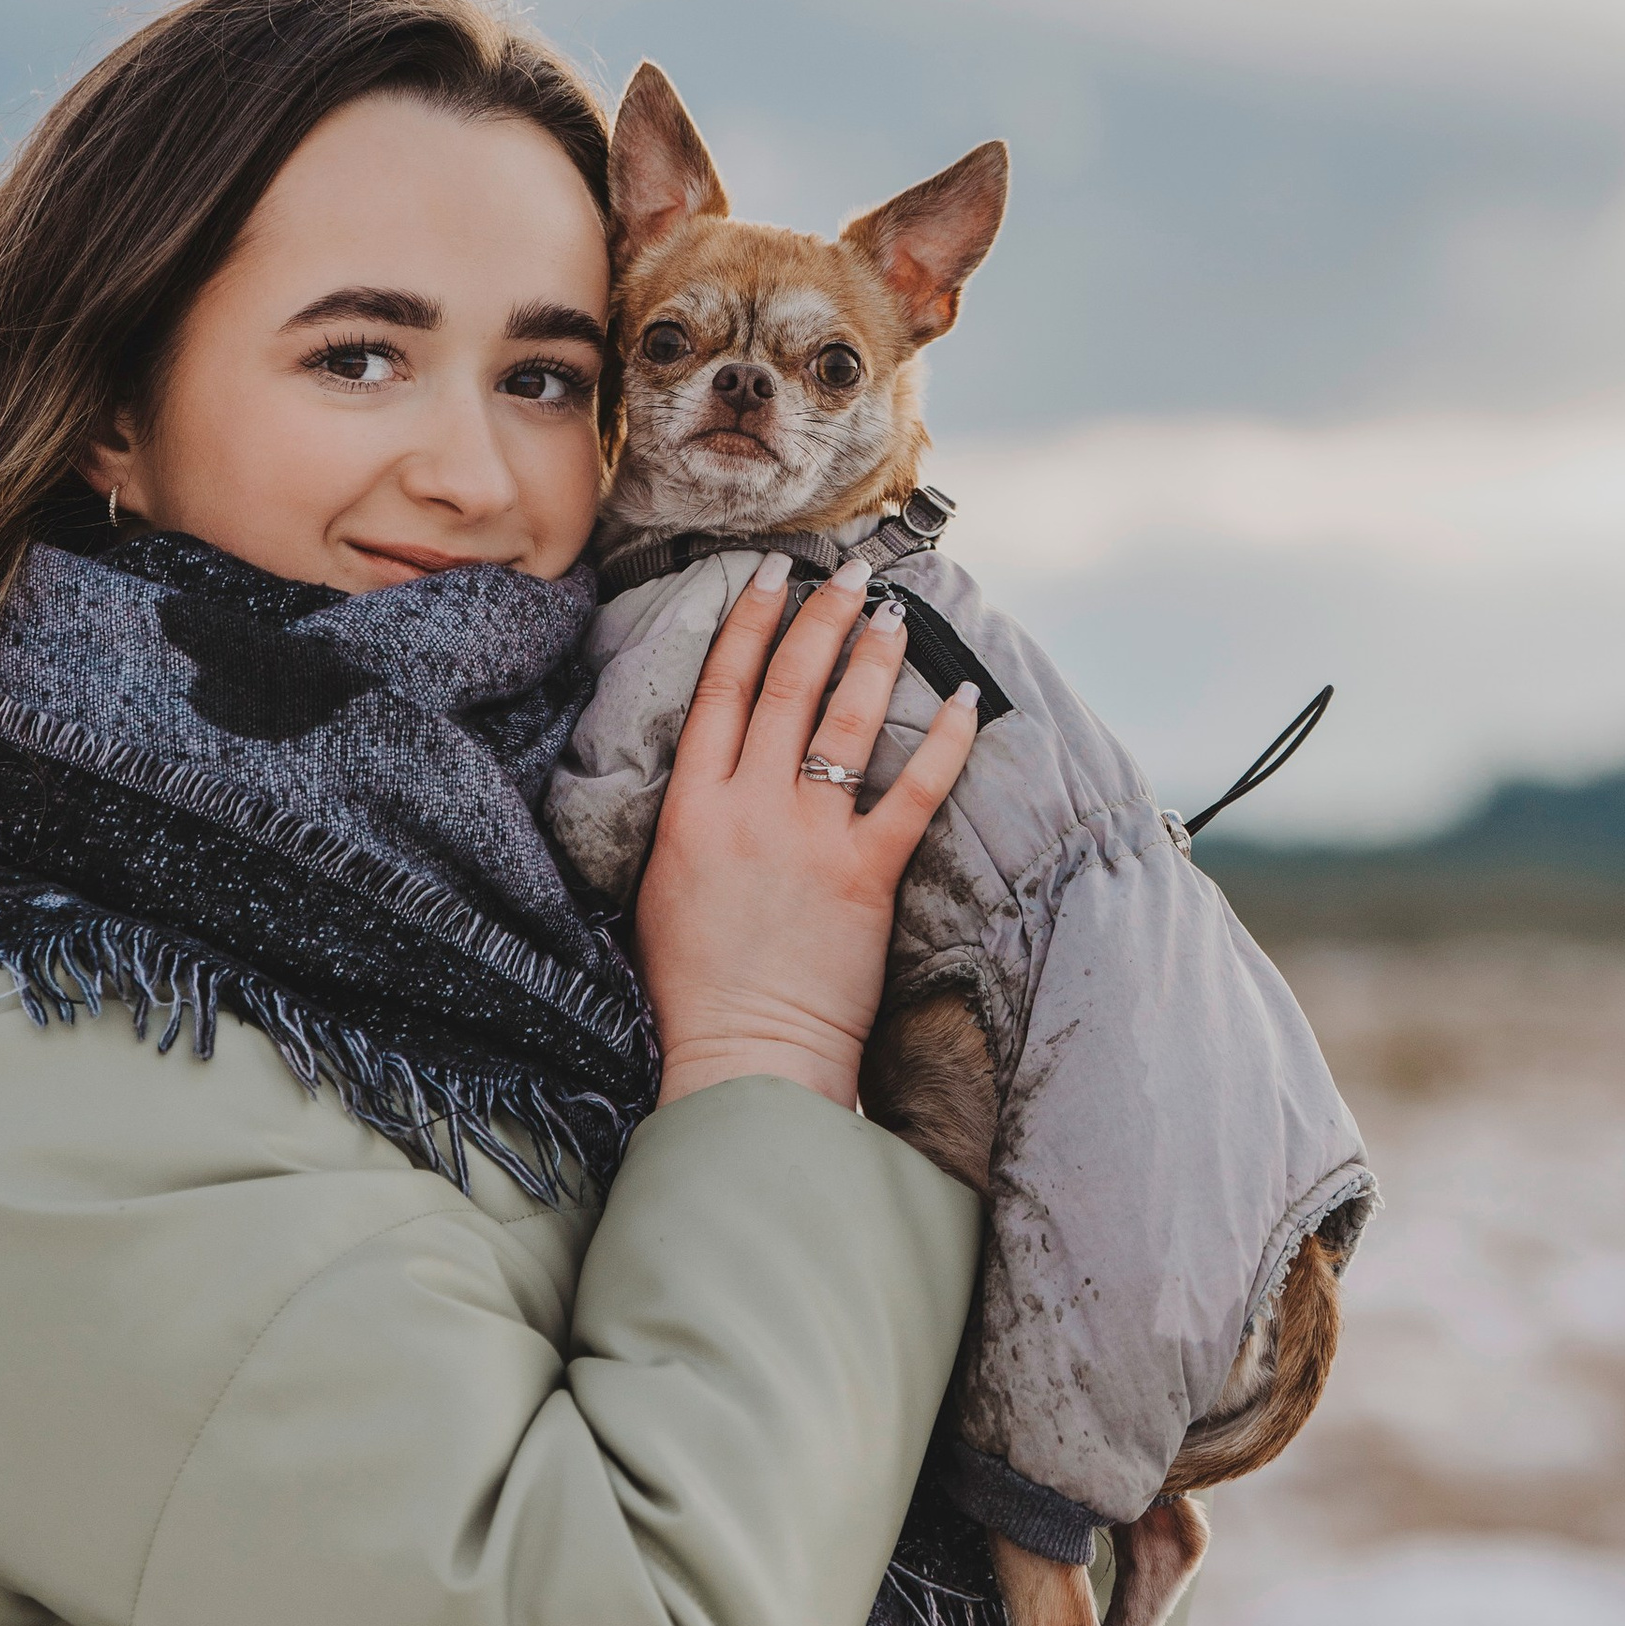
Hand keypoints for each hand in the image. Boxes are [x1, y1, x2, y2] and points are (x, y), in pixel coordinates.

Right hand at [636, 553, 981, 1109]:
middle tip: (844, 572)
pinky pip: (915, 792)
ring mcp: (811, 837)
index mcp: (691, 808)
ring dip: (873, 657)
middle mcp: (750, 807)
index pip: (720, 690)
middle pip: (788, 686)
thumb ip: (687, 817)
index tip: (768, 579)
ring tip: (892, 612)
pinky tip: (964, 699)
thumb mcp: (660, 884)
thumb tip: (708, 766)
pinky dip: (944, 742)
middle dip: (819, 618)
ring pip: (846, 722)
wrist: (746, 1053)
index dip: (748, 624)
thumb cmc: (696, 986)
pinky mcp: (867, 874)